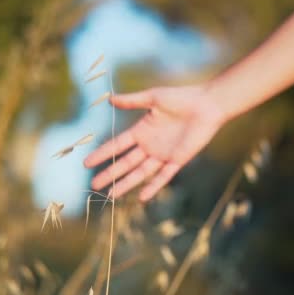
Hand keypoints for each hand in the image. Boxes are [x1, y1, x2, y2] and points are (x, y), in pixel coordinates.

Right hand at [84, 85, 225, 201]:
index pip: (117, 145)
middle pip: (125, 163)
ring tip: (111, 195)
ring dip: (126, 184)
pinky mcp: (178, 160)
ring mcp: (163, 154)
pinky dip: (153, 186)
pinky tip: (142, 197)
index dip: (102, 154)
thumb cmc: (182, 97)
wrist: (207, 105)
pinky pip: (164, 176)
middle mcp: (149, 145)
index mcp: (141, 130)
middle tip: (94, 185)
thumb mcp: (153, 98)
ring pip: (140, 173)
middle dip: (110, 174)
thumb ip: (132, 101)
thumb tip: (109, 99)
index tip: (86, 163)